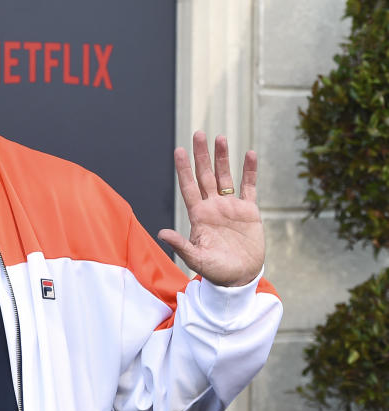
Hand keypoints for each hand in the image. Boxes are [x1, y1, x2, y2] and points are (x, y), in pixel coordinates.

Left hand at [157, 131, 263, 286]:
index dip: (184, 169)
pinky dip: (249, 171)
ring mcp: (230, 207)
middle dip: (201, 155)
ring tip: (220, 137)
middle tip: (198, 133)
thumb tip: (161, 232)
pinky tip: (249, 154)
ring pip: (225, 177)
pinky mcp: (249, 211)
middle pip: (205, 175)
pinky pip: (249, 187)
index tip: (179, 150)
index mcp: (198, 215)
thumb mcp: (196, 259)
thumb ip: (181, 245)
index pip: (188, 187)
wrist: (239, 277)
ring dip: (223, 158)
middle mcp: (212, 207)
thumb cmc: (215, 271)